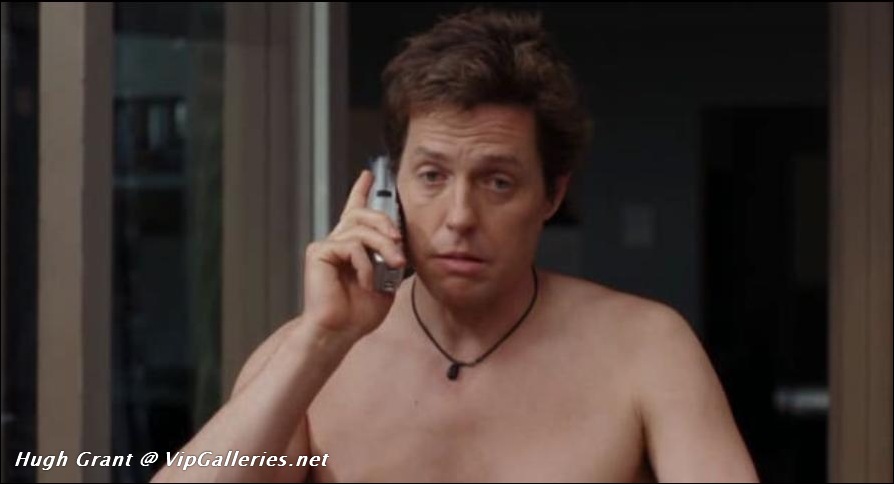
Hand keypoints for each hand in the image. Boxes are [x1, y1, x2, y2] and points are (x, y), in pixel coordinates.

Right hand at [301, 170, 406, 341]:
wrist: (338, 332)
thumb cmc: (359, 313)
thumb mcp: (385, 282)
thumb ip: (390, 259)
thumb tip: (398, 244)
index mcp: (351, 247)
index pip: (354, 211)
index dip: (360, 191)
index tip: (367, 175)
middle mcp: (336, 242)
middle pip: (362, 213)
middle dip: (385, 222)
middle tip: (398, 240)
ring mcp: (326, 246)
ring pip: (361, 228)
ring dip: (384, 246)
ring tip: (393, 265)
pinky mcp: (320, 253)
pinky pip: (351, 245)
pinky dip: (366, 264)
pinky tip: (367, 281)